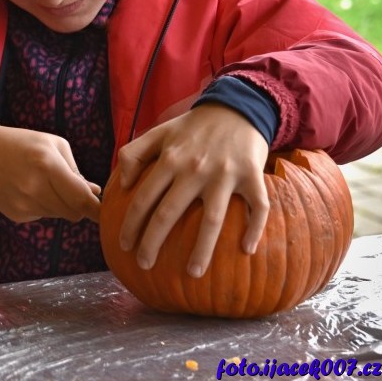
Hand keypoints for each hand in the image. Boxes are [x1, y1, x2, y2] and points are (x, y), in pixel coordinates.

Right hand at [0, 123, 100, 222]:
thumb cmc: (20, 143)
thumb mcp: (52, 144)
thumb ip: (75, 170)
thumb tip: (95, 194)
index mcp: (47, 165)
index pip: (82, 199)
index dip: (98, 210)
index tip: (109, 214)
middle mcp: (35, 189)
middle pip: (74, 212)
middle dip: (80, 204)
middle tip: (73, 189)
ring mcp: (24, 205)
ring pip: (60, 215)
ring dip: (61, 204)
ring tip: (44, 183)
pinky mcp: (16, 215)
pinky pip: (43, 216)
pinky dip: (44, 206)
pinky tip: (29, 189)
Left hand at [115, 104, 268, 276]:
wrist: (237, 106)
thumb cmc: (193, 127)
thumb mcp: (158, 132)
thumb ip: (133, 154)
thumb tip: (124, 184)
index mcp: (170, 160)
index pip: (144, 199)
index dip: (131, 224)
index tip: (124, 246)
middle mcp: (195, 169)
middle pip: (170, 213)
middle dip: (153, 242)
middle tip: (144, 265)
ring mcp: (225, 174)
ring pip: (212, 219)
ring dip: (202, 249)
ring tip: (192, 273)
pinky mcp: (252, 175)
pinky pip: (257, 207)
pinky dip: (254, 229)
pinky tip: (247, 250)